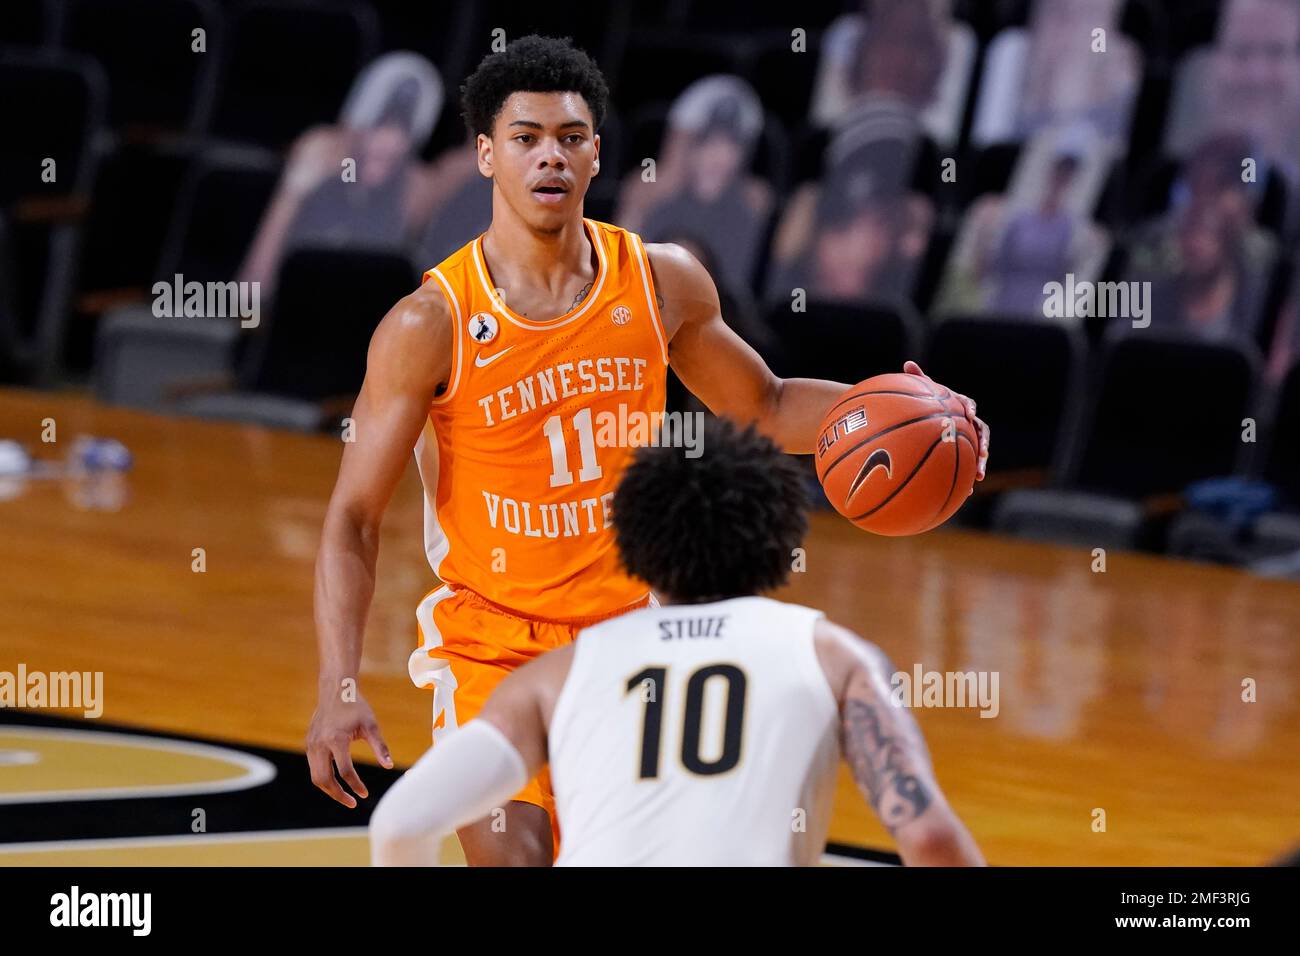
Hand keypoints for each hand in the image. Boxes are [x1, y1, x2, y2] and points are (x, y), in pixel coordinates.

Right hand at [306, 689, 392, 807]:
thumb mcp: (371, 726)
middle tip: (353, 803)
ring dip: (329, 789)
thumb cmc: (356, 707)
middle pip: (324, 780)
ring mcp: (311, 744)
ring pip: (316, 777)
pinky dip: (324, 777)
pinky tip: (337, 780)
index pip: (345, 771)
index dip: (356, 785)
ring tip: (345, 796)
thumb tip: (389, 766)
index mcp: (336, 739)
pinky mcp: (308, 743)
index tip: (365, 794)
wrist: (336, 690)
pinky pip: (313, 767)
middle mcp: (320, 744)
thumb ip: (380, 747)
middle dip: (338, 795)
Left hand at [903, 361, 988, 481]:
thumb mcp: (924, 392)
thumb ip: (919, 379)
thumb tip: (908, 363)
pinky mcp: (964, 454)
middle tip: (984, 453)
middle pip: (981, 434)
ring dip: (980, 464)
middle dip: (984, 445)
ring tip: (978, 476)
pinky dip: (967, 478)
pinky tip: (966, 492)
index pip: (969, 405)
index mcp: (961, 407)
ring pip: (978, 453)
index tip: (969, 413)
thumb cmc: (928, 404)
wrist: (929, 420)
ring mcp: (968, 440)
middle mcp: (968, 424)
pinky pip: (967, 466)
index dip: (970, 408)